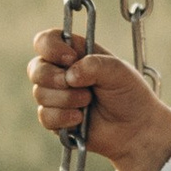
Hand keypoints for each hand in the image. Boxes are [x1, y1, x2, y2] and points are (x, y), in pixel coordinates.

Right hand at [28, 29, 170, 170]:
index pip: (45, 41)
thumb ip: (94, 65)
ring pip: (40, 94)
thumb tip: (69, 76)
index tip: (70, 58)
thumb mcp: (118, 71)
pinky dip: (64, 118)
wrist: (135, 129)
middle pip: (35, 68)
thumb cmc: (129, 95)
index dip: (50, 47)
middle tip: (83, 86)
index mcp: (75, 53)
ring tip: (89, 102)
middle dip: (55, 78)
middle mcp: (61, 72)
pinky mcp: (55, 120)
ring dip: (67, 99)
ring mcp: (56, 96)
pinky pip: (45, 116)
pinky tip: (80, 119)